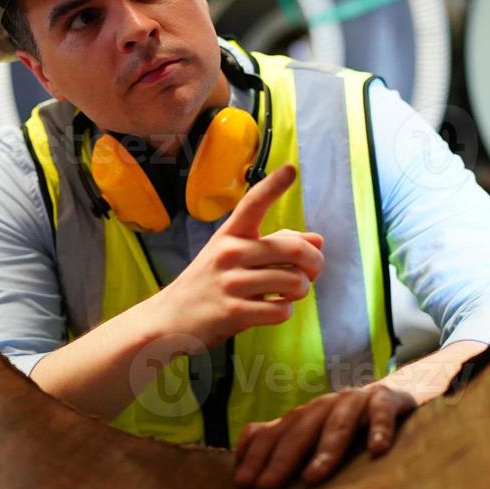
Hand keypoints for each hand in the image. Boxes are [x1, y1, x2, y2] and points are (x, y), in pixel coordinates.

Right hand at [155, 163, 324, 350]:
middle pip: (293, 250)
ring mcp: (231, 283)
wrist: (171, 318)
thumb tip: (318, 241)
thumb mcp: (234, 256)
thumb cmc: (210, 283)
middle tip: (314, 272)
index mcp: (230, 234)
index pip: (253, 203)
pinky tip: (273, 308)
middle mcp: (230, 253)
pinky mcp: (234, 312)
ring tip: (290, 293)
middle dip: (315, 263)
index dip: (273, 186)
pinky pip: (281, 309)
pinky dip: (285, 310)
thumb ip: (275, 245)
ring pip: (293, 282)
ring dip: (302, 290)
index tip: (291, 169)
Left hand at [232, 383, 417, 488]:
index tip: (243, 484)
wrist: (394, 399)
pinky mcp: (387, 399)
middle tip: (267, 486)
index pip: (276, 433)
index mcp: (306, 414)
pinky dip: (379, 428)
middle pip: (301, 429)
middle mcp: (326, 405)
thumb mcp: (311, 430)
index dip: (257, 456)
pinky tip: (376, 450)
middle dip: (282, 458)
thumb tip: (239, 454)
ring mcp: (357, 400)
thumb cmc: (347, 423)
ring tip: (314, 476)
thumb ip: (279, 439)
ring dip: (326, 449)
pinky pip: (382, 412)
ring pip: (338, 423)